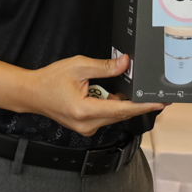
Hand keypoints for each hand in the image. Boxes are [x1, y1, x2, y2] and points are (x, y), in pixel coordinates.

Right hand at [25, 54, 163, 136]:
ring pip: (114, 115)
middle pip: (120, 114)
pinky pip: (106, 116)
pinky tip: (114, 94)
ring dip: (123, 103)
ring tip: (129, 90)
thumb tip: (125, 64)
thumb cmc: (50, 80)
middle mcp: (88, 124)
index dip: (142, 106)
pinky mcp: (87, 126)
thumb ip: (104, 67)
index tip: (159, 102)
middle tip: (153, 93)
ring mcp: (87, 128)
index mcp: (85, 111)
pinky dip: (113, 106)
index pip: (121, 110)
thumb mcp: (78, 66)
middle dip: (136, 102)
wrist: (32, 93)